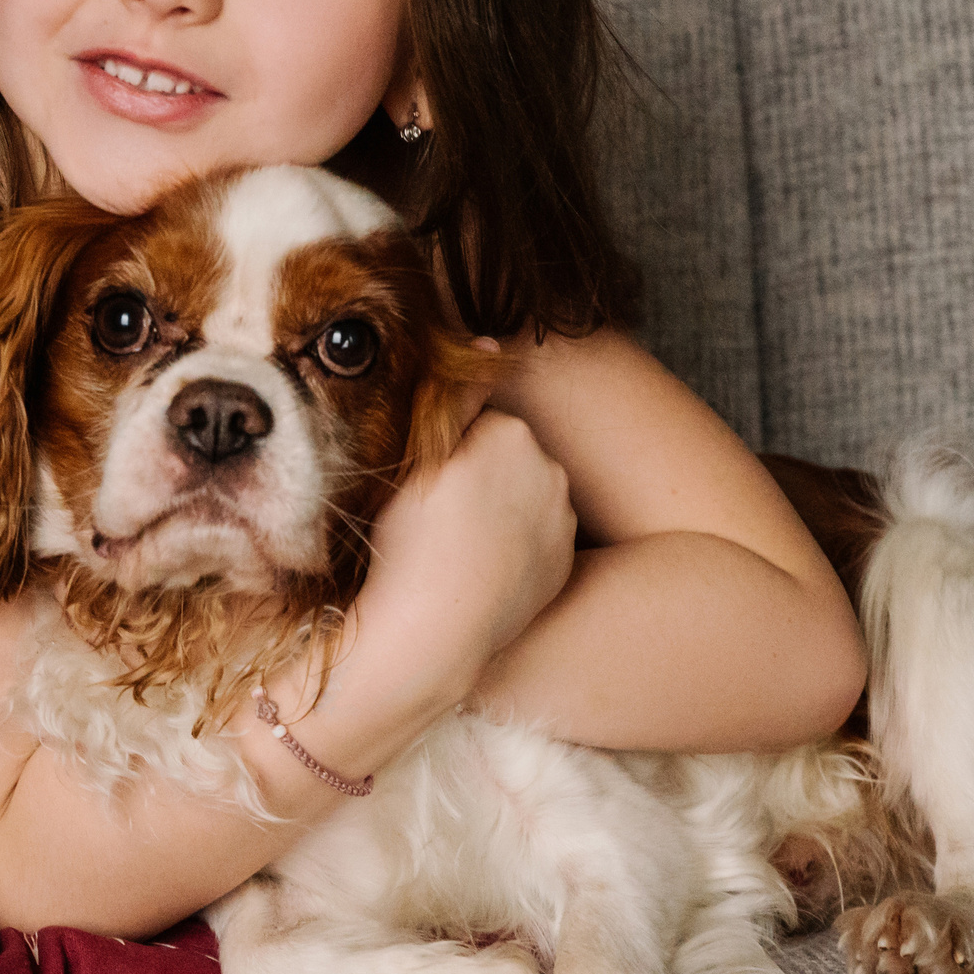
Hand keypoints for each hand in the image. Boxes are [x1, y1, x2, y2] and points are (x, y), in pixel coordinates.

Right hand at [353, 339, 577, 703]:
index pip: (478, 425)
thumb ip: (458, 396)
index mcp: (509, 433)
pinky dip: (516, 548)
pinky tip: (481, 569)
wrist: (432, 633)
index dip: (447, 454)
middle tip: (437, 518)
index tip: (425, 485)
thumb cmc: (408, 542)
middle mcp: (549, 469)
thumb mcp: (415, 461)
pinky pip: (539, 540)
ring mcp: (562, 520)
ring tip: (457, 548)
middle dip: (482, 476)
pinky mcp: (565, 564)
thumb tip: (491, 341)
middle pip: (508, 457)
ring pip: (525, 498)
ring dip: (502, 510)